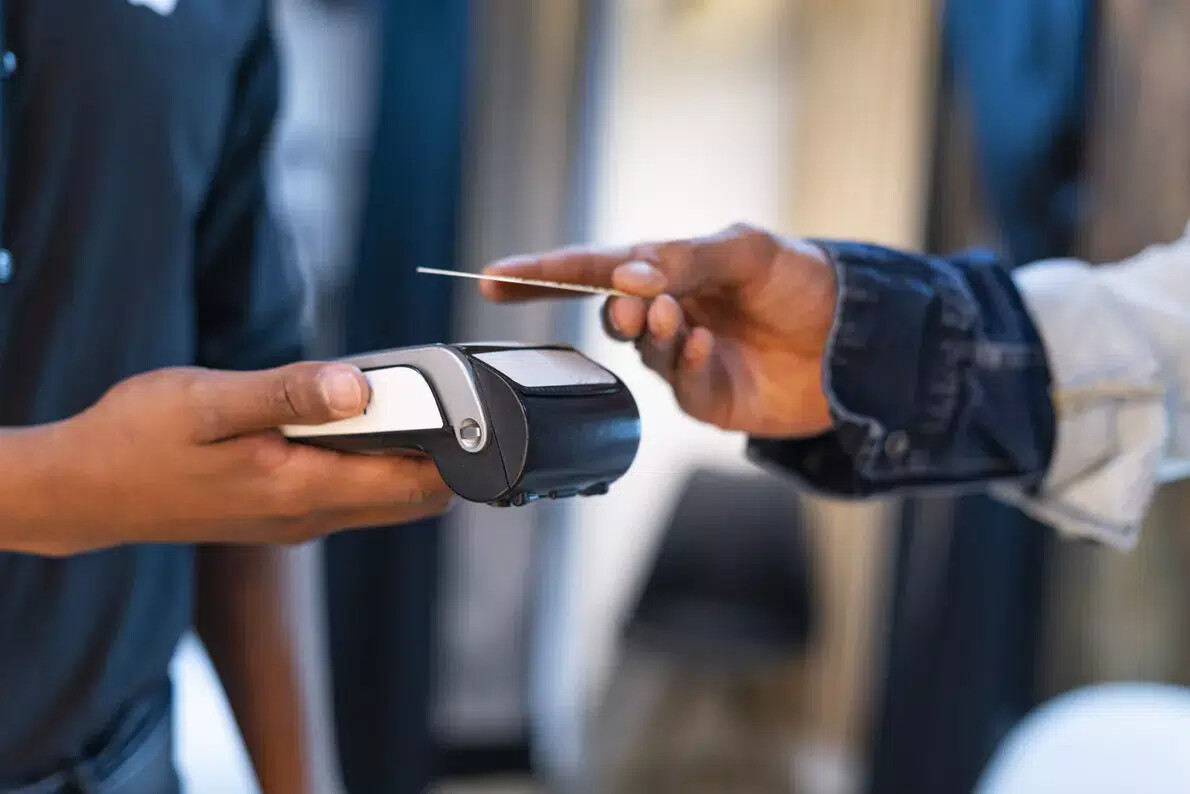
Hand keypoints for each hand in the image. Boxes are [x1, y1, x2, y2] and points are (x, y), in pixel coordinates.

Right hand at [9, 362, 452, 553]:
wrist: (83, 490)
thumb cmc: (137, 440)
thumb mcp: (209, 401)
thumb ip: (290, 393)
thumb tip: (360, 386)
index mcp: (305, 490)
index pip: (418, 485)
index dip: (455, 449)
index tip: (467, 405)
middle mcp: (312, 516)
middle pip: (415, 497)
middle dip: (441, 452)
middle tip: (437, 394)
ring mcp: (299, 520)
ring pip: (384, 497)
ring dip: (404, 454)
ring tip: (393, 399)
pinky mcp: (282, 512)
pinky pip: (350, 491)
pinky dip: (368, 460)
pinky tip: (346, 420)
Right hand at [481, 223, 837, 437]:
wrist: (858, 341)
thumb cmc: (805, 282)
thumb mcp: (746, 250)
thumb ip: (684, 259)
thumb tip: (628, 276)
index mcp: (672, 270)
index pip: (594, 268)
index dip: (541, 275)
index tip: (492, 280)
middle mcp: (670, 313)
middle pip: (610, 310)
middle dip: (614, 305)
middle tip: (638, 302)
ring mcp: (684, 357)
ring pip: (641, 348)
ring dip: (651, 330)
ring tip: (679, 315)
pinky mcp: (705, 396)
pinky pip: (677, 380)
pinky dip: (685, 359)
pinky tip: (708, 342)